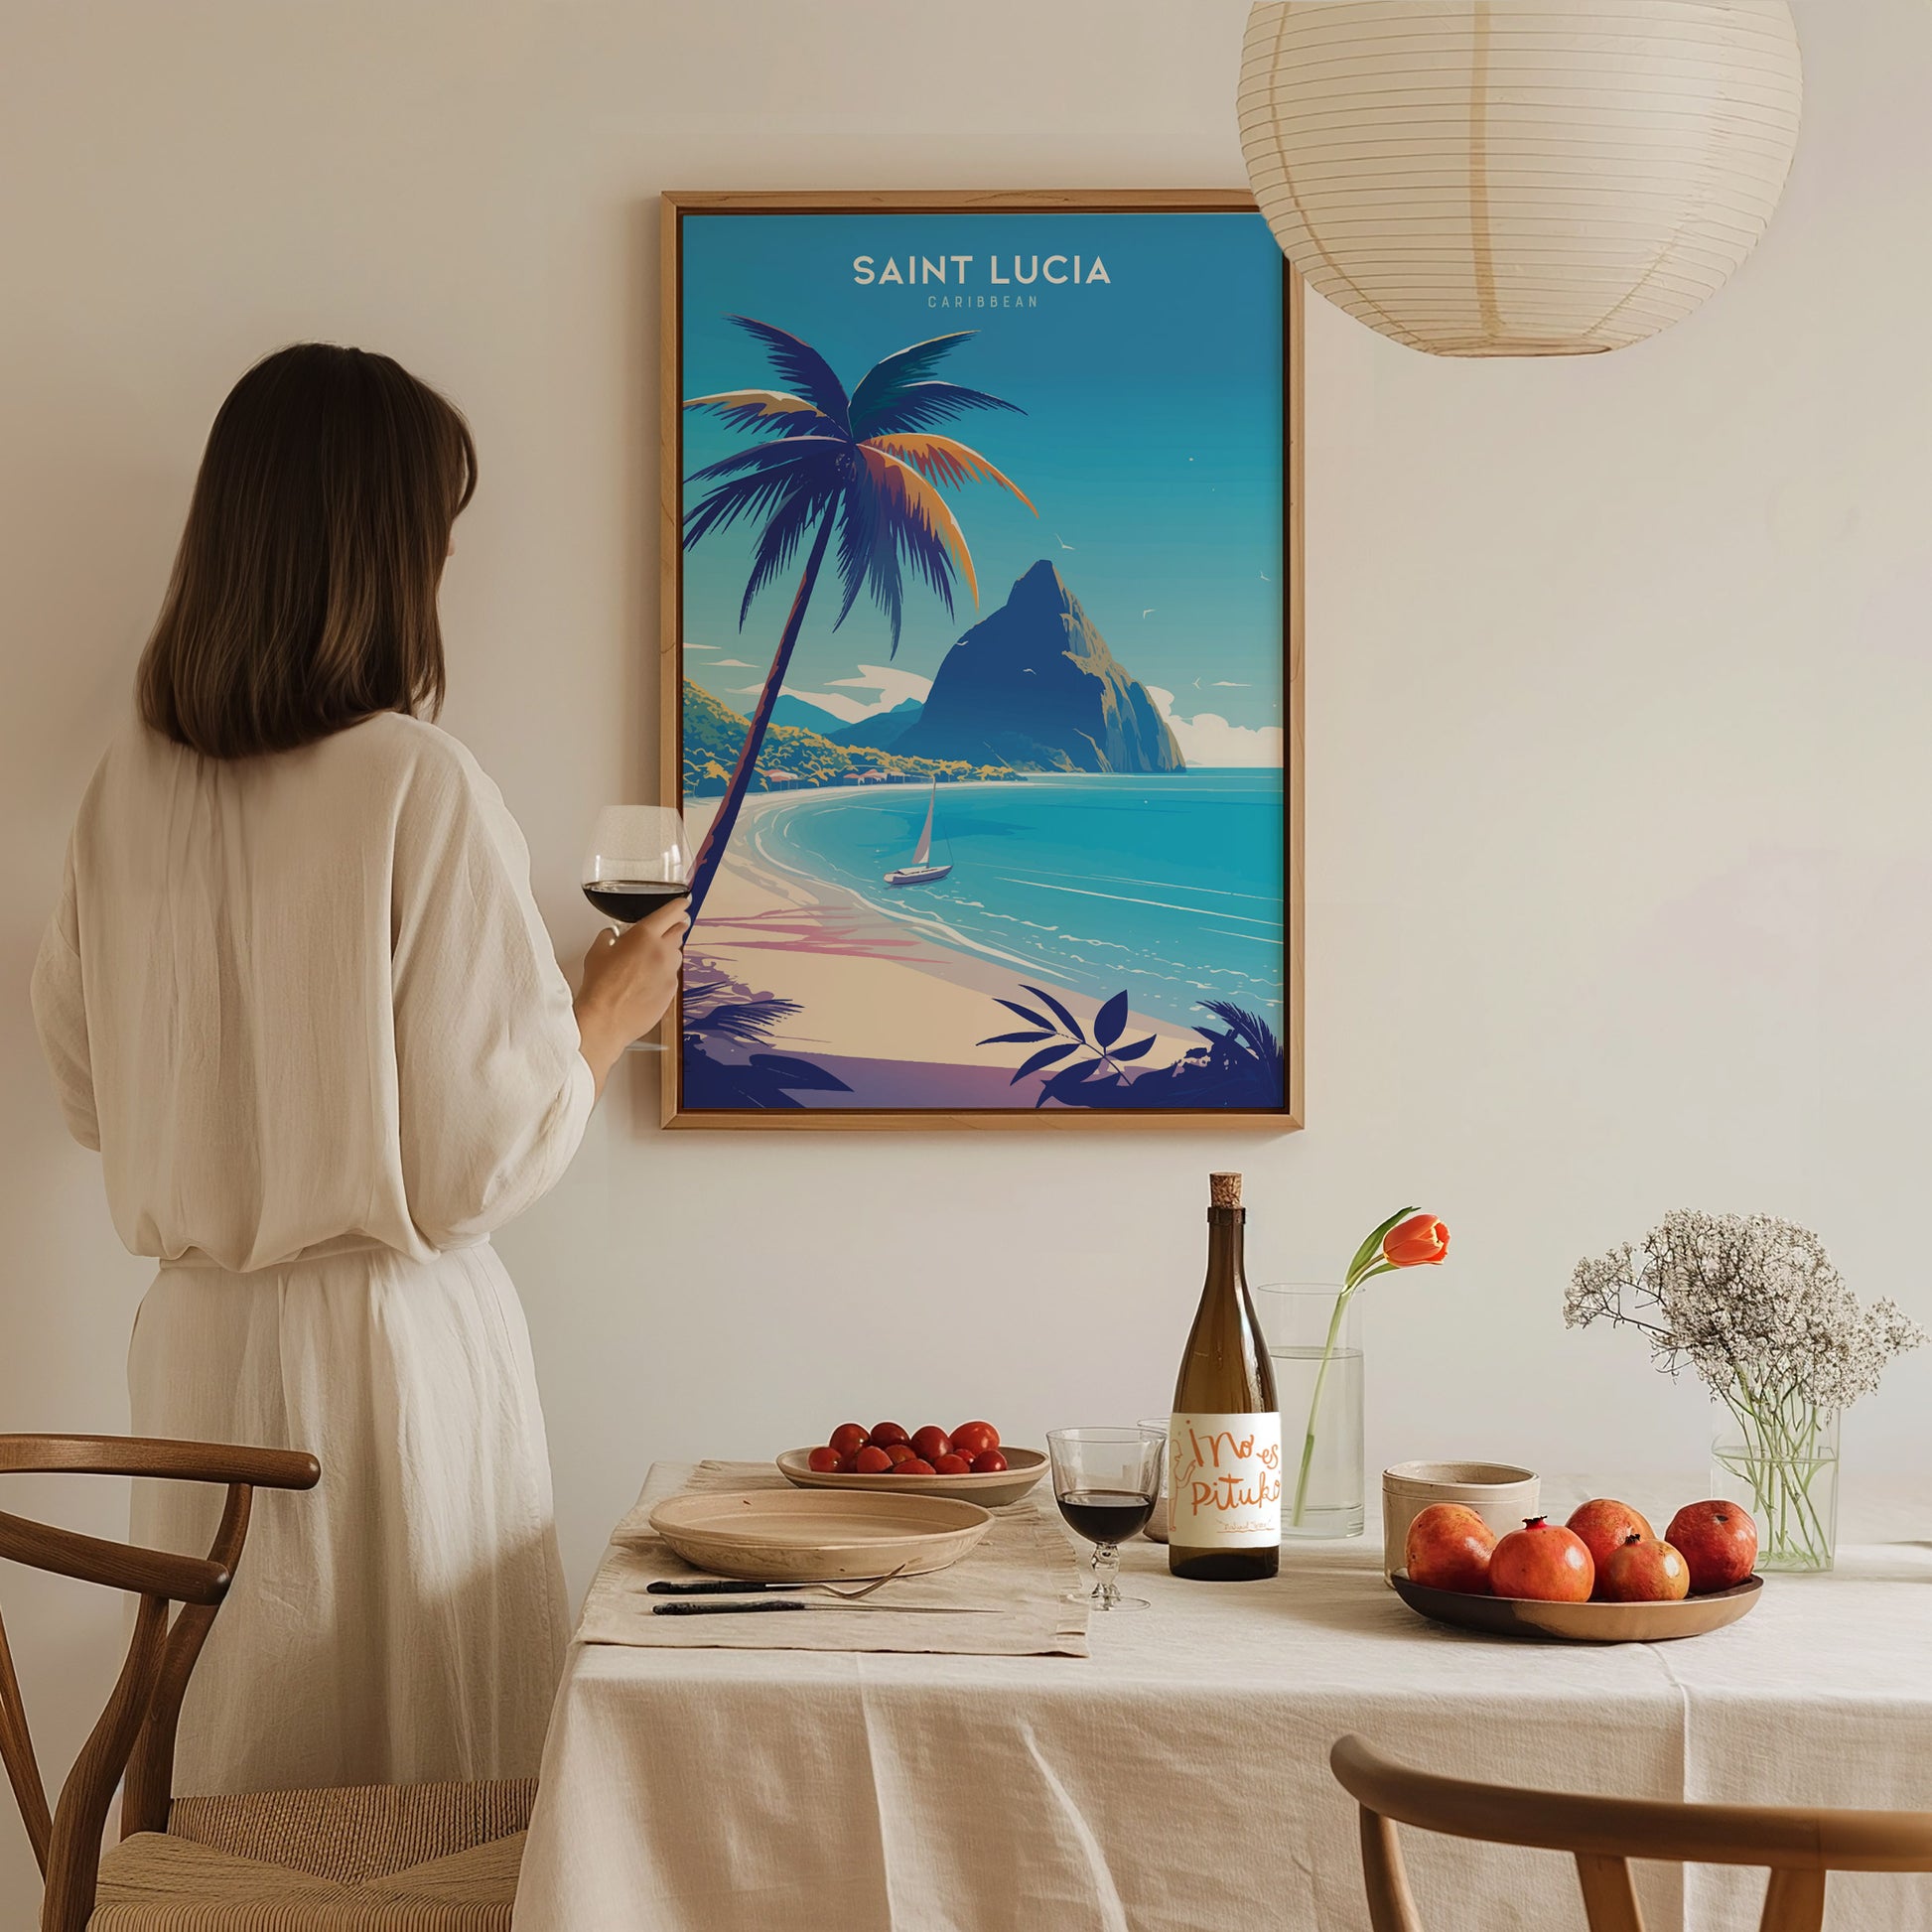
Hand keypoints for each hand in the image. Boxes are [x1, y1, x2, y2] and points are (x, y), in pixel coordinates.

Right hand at [574, 898, 688, 1095]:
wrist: (605, 1019)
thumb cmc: (600, 986)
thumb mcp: (597, 952)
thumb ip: (609, 937)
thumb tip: (612, 935)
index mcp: (644, 935)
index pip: (670, 912)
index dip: (679, 906)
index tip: (683, 903)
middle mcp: (662, 951)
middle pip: (679, 931)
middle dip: (675, 927)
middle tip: (669, 928)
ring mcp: (670, 972)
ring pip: (676, 955)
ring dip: (668, 953)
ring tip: (649, 962)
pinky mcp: (672, 991)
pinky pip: (672, 976)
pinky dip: (664, 974)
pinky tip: (647, 982)